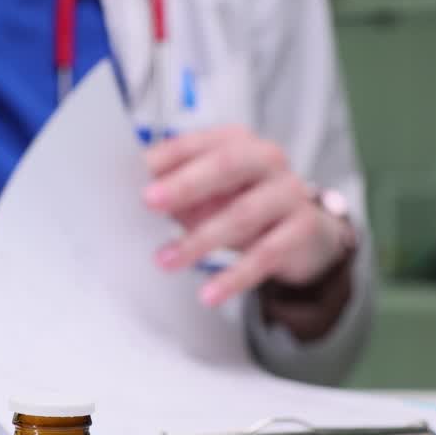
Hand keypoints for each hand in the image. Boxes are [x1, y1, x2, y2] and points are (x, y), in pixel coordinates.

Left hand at [143, 126, 347, 306]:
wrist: (303, 233)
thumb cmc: (241, 203)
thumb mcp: (206, 194)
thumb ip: (174, 192)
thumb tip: (132, 198)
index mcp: (234, 141)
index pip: (196, 144)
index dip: (165, 158)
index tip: (136, 173)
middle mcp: (265, 159)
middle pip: (225, 165)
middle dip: (185, 184)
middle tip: (149, 202)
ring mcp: (288, 192)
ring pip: (241, 215)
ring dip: (199, 240)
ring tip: (166, 261)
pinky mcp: (302, 228)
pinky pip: (265, 255)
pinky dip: (233, 277)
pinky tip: (209, 293)